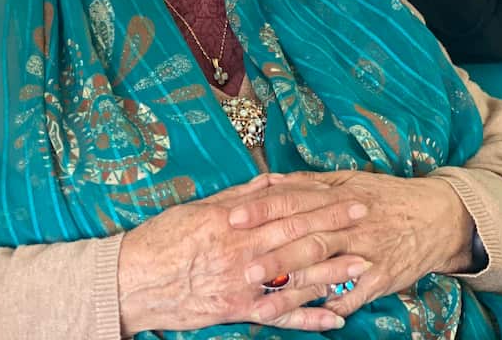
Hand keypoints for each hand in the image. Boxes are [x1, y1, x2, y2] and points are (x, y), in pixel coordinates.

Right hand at [117, 175, 369, 334]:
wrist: (133, 281)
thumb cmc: (162, 240)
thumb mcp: (199, 208)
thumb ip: (238, 198)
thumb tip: (271, 182)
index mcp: (234, 222)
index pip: (288, 209)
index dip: (322, 204)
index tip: (350, 196)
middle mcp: (243, 252)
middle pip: (298, 238)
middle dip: (335, 228)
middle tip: (368, 219)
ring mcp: (243, 284)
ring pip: (296, 278)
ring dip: (332, 272)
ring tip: (363, 264)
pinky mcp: (237, 311)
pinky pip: (279, 317)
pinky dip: (308, 319)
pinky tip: (334, 318)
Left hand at [232, 171, 474, 319]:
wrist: (437, 215)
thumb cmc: (386, 197)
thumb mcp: (348, 180)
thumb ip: (308, 182)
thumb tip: (270, 181)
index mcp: (337, 195)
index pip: (293, 202)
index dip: (262, 210)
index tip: (233, 219)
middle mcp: (349, 223)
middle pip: (305, 239)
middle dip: (273, 256)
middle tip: (242, 270)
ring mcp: (366, 251)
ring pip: (325, 271)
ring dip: (293, 291)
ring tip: (264, 306)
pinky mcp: (382, 276)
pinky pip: (355, 295)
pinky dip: (334, 307)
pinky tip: (313, 320)